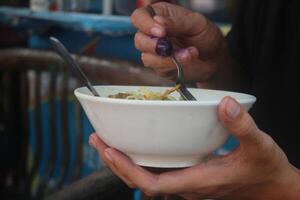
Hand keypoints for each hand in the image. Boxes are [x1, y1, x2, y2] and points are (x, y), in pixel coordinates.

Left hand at [89, 97, 299, 198]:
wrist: (272, 187)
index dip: (128, 170)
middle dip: (116, 163)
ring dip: (125, 160)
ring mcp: (186, 180)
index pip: (153, 184)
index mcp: (198, 180)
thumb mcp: (260, 145)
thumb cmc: (265, 169)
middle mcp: (186, 184)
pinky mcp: (189, 174)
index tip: (110, 151)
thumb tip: (224, 103)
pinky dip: (141, 158)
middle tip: (98, 140)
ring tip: (107, 141)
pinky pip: (158, 169)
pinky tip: (135, 144)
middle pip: (141, 180)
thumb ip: (242, 126)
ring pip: (147, 176)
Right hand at [131, 2, 224, 81]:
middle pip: (139, 39)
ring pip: (147, 57)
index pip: (139, 17)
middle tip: (170, 47)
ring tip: (189, 54)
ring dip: (167, 58)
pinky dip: (172, 65)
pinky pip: (158, 68)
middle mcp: (153, 34)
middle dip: (154, 45)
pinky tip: (187, 59)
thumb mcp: (196, 23)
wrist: (214, 58)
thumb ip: (176, 22)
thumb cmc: (205, 35)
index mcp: (160, 16)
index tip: (160, 32)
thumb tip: (157, 21)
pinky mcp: (160, 67)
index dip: (145, 24)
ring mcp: (155, 52)